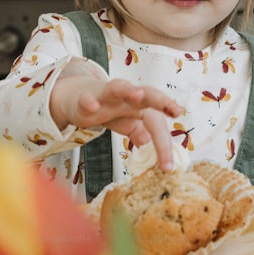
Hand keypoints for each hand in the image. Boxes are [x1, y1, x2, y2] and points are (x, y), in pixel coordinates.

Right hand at [51, 75, 183, 170]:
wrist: (78, 97)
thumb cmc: (108, 109)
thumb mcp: (128, 123)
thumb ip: (142, 133)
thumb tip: (156, 150)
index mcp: (140, 106)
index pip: (156, 123)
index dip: (164, 144)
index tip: (168, 166)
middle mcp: (126, 98)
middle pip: (148, 95)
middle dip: (162, 101)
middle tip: (175, 110)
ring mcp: (105, 96)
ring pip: (119, 88)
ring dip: (129, 90)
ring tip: (137, 95)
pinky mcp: (85, 99)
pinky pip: (87, 99)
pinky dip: (89, 102)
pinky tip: (92, 107)